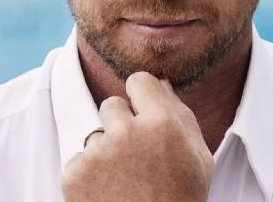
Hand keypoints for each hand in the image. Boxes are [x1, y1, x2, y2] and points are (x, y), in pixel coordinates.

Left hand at [61, 72, 213, 201]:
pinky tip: (108, 193)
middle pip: (110, 105)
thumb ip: (180, 114)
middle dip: (120, 125)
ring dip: (104, 152)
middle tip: (135, 158)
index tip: (144, 115)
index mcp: (162, 123)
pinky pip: (78, 160)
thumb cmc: (181, 200)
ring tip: (124, 181)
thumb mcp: (198, 158)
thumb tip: (162, 83)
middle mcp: (126, 132)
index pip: (138, 81)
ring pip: (94, 135)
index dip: (141, 99)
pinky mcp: (74, 174)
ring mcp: (97, 153)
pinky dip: (88, 176)